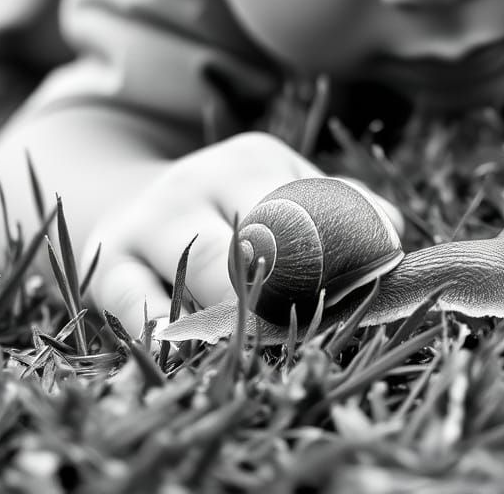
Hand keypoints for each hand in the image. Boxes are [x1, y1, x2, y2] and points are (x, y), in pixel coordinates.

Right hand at [83, 132, 401, 335]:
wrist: (131, 201)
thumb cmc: (229, 206)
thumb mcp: (281, 187)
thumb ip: (342, 206)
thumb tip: (394, 233)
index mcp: (254, 159)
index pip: (313, 208)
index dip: (342, 257)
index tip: (365, 292)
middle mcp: (200, 178)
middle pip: (265, 238)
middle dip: (298, 286)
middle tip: (321, 321)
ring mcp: (151, 219)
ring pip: (212, 273)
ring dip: (248, 316)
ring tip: (272, 341)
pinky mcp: (110, 264)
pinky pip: (144, 308)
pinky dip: (177, 333)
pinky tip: (200, 345)